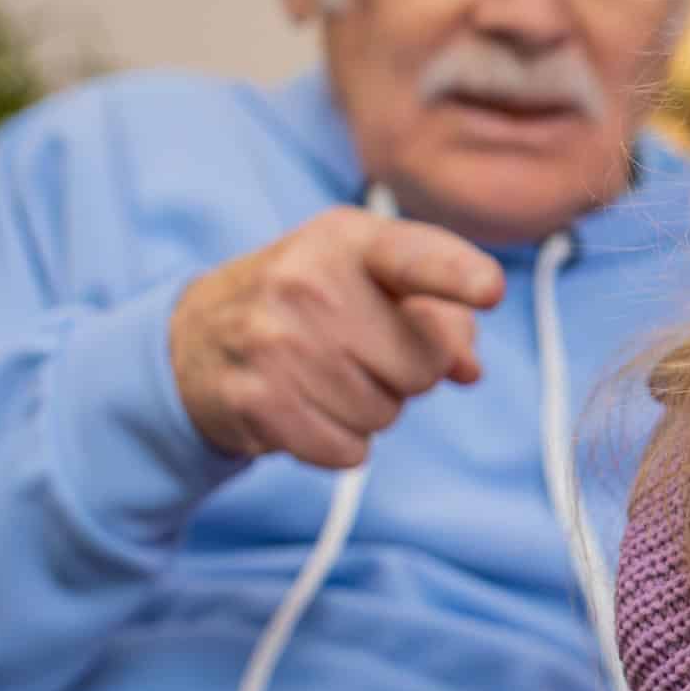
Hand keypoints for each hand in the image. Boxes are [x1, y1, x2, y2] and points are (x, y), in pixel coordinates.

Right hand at [171, 208, 504, 467]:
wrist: (197, 336)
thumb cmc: (314, 304)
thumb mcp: (374, 282)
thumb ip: (442, 315)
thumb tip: (468, 369)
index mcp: (348, 240)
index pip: (414, 257)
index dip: (458, 276)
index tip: (492, 290)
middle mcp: (306, 281)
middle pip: (421, 364)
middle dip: (408, 373)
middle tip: (362, 354)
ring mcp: (271, 340)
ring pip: (385, 413)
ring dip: (372, 409)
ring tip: (328, 377)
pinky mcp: (252, 398)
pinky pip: (346, 450)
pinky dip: (340, 444)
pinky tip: (309, 409)